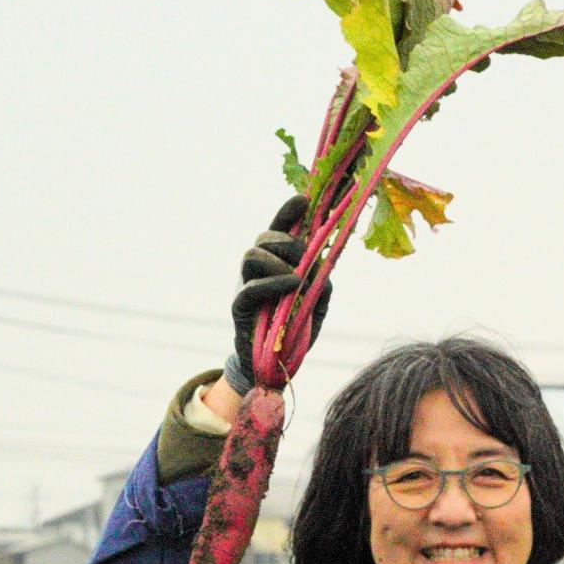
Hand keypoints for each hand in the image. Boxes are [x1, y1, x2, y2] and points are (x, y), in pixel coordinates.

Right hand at [223, 195, 330, 394]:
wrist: (274, 364)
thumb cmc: (293, 329)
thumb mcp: (316, 304)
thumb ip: (322, 284)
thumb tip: (323, 269)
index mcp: (276, 264)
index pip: (279, 232)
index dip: (287, 213)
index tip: (304, 199)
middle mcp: (258, 270)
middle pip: (263, 238)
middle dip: (287, 240)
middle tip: (305, 255)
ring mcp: (246, 286)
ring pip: (252, 255)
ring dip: (278, 259)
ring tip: (297, 276)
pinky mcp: (240, 308)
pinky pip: (250, 288)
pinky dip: (274, 283)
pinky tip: (293, 284)